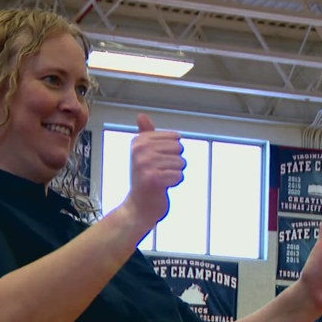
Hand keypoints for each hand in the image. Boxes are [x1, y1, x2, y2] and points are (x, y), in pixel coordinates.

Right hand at [119, 114, 184, 229]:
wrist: (139, 207)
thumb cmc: (145, 179)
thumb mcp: (144, 153)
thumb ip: (146, 134)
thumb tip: (141, 115)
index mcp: (139, 141)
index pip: (175, 138)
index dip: (172, 152)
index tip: (158, 162)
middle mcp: (140, 150)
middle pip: (180, 149)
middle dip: (175, 163)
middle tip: (160, 172)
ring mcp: (145, 164)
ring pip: (181, 163)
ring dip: (175, 174)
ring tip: (161, 180)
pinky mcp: (152, 178)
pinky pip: (179, 176)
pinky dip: (174, 183)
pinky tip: (162, 188)